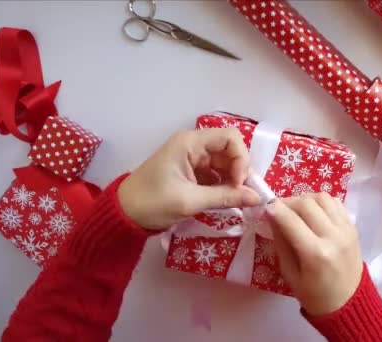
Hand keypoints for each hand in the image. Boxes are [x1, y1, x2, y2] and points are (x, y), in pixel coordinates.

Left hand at [117, 128, 260, 229]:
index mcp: (190, 143)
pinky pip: (216, 173)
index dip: (241, 158)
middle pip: (230, 149)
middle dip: (240, 170)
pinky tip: (226, 200)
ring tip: (236, 200)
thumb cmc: (153, 203)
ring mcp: (193, 158)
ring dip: (233, 179)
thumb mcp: (191, 201)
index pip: (230, 137)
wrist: (124, 214)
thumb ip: (226, 197)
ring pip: (225, 162)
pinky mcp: (192, 171)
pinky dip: (224, 185)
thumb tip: (257, 198)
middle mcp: (194, 145)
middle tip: (243, 194)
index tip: (240, 183)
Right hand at [266, 193, 362, 315]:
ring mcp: (346, 230)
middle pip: (307, 204)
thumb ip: (281, 242)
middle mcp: (333, 237)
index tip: (266, 207)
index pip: (291, 220)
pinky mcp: (353, 227)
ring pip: (323, 198)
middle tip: (277, 208)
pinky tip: (313, 212)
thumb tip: (271, 216)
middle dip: (288, 202)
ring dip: (305, 199)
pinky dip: (321, 202)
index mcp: (316, 254)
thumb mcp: (290, 273)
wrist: (349, 303)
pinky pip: (335, 203)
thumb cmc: (314, 294)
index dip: (275, 209)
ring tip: (295, 209)